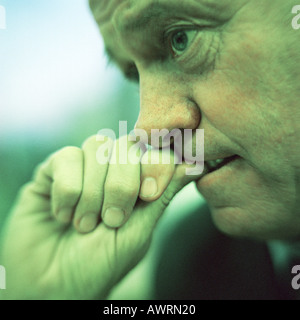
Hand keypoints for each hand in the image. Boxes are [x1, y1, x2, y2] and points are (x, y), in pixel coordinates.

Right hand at [0, 135, 202, 299]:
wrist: (52, 286)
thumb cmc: (98, 265)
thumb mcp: (137, 233)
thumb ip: (163, 196)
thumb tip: (194, 164)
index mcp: (137, 185)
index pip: (155, 150)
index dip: (155, 164)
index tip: (149, 194)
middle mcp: (111, 171)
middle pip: (127, 144)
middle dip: (121, 184)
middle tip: (112, 220)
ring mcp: (83, 168)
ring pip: (97, 145)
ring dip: (92, 191)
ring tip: (84, 224)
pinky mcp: (53, 171)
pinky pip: (66, 157)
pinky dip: (67, 191)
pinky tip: (63, 216)